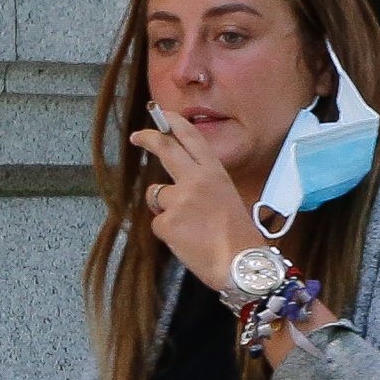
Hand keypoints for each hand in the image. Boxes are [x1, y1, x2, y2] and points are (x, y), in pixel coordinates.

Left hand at [129, 107, 266, 291]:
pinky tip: (187, 242)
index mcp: (216, 173)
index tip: (163, 116)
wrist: (241, 263)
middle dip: (149, 138)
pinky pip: (158, 223)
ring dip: (164, 208)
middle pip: (166, 150)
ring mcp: (180, 199)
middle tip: (138, 136)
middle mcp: (196, 180)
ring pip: (156, 195)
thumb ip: (205, 187)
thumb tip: (182, 188)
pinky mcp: (167, 221)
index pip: (193, 139)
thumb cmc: (240, 238)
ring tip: (188, 227)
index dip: (176, 124)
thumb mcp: (228, 200)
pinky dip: (168, 233)